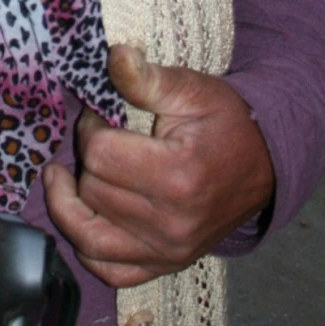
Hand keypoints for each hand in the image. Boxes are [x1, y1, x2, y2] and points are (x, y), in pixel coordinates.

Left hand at [43, 44, 274, 287]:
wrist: (264, 166)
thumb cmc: (225, 125)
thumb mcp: (193, 91)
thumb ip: (148, 79)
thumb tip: (115, 55)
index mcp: (178, 176)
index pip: (99, 155)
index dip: (91, 128)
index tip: (101, 117)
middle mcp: (172, 223)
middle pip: (93, 191)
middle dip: (87, 160)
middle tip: (99, 140)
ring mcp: (168, 251)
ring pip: (89, 235)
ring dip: (70, 204)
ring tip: (60, 180)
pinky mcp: (165, 266)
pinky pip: (111, 271)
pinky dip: (88, 250)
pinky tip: (82, 220)